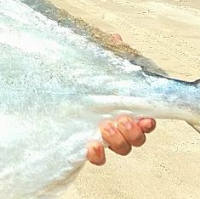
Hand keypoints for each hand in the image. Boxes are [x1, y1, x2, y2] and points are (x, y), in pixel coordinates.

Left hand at [87, 32, 155, 164]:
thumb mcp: (96, 67)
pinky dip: (98, 155)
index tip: (145, 119)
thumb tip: (115, 39)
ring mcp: (105, 139)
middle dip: (133, 132)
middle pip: (137, 139)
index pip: (145, 120)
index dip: (148, 124)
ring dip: (118, 141)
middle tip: (121, 121)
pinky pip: (99, 159)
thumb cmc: (82, 82)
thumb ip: (110, 55)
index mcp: (125, 109)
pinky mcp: (87, 147)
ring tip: (106, 128)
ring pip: (122, 149)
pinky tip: (92, 145)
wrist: (52, 95)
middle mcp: (119, 127)